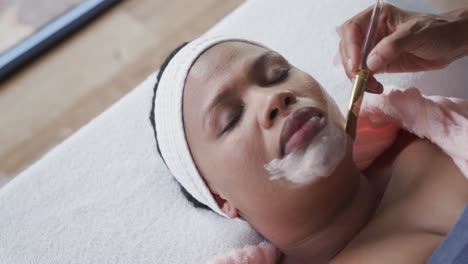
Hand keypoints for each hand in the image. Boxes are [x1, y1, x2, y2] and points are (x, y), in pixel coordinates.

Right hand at [338, 4, 467, 92]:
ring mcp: (374, 48)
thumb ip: (391, 46)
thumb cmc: (436, 32)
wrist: (453, 44)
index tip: (356, 65)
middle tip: (359, 79)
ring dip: (357, 77)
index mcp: (376, 17)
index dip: (350, 47)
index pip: (352, 29)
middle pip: (348, 48)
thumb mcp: (414, 34)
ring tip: (370, 86)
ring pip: (354, 63)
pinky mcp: (379, 64)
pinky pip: (365, 74)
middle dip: (351, 65)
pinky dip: (366, 82)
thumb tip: (369, 64)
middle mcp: (371, 31)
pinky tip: (375, 87)